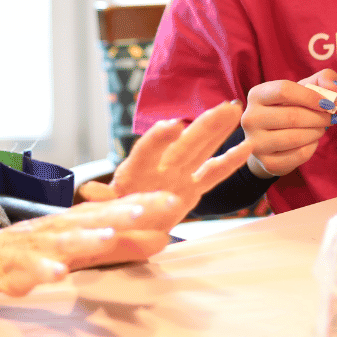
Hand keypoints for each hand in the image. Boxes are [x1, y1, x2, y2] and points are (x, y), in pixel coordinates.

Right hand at [0, 192, 184, 314]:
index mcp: (60, 228)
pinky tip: (52, 275)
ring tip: (108, 236)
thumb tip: (157, 242)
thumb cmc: (17, 263)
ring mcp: (18, 250)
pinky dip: (34, 273)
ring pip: (53, 243)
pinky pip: (16, 273)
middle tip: (150, 208)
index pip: (104, 213)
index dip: (138, 207)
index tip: (173, 202)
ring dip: (81, 238)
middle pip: (84, 220)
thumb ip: (110, 251)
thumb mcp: (69, 256)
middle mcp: (43, 232)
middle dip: (119, 213)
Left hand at [77, 100, 249, 210]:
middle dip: (203, 126)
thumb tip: (89, 191)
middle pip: (183, 144)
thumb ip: (101, 200)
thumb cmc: (109, 217)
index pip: (146, 151)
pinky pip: (212, 174)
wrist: (121, 228)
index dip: (158, 139)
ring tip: (234, 110)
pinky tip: (247, 146)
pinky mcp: (191, 189)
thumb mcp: (102, 212)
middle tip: (222, 107)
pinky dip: (229, 162)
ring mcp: (177, 176)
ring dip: (217, 131)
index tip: (173, 125)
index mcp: (134, 172)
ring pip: (201, 150)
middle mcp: (159, 168)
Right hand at [240, 69, 336, 177]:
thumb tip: (335, 89)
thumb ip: (323, 79)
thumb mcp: (303, 88)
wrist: (271, 139)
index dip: (310, 96)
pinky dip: (311, 147)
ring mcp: (255, 143)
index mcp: (256, 95)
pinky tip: (310, 141)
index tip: (327, 103)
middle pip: (292, 116)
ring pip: (295, 138)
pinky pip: (299, 155)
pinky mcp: (267, 162)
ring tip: (320, 128)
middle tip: (330, 118)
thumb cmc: (290, 107)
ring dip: (316, 132)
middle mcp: (250, 118)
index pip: (284, 90)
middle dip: (318, 117)